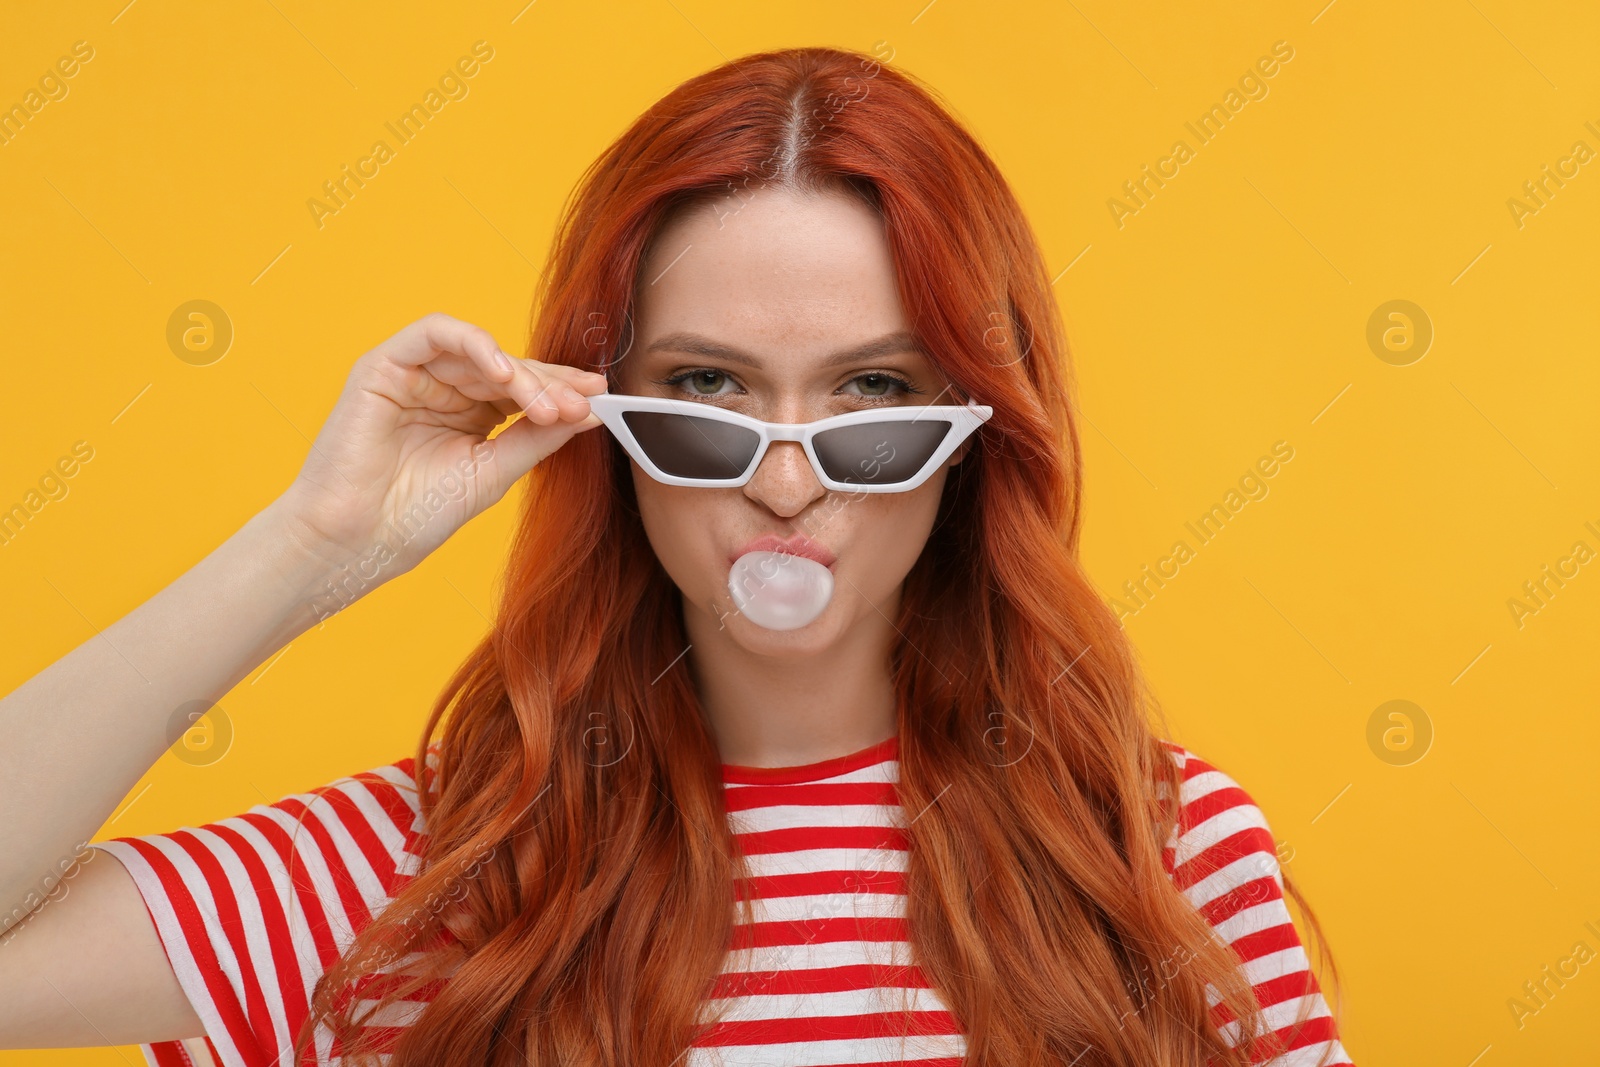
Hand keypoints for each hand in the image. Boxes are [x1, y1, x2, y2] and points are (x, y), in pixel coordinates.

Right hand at [270, 312, 605, 580]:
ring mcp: (414, 374)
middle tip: (580, 403)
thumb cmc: (415, 515)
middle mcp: (444, 389)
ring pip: (479, 351)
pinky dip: (474, 344)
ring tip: (547, 403)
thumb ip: (537, 438)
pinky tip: (503, 372)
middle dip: (547, 383)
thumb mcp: (493, 472)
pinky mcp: (384, 364)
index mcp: (471, 414)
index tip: (599, 401)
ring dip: (519, 373)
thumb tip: (589, 413)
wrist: (357, 542)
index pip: (523, 389)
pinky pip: (434, 333)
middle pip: (506, 367)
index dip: (560, 390)